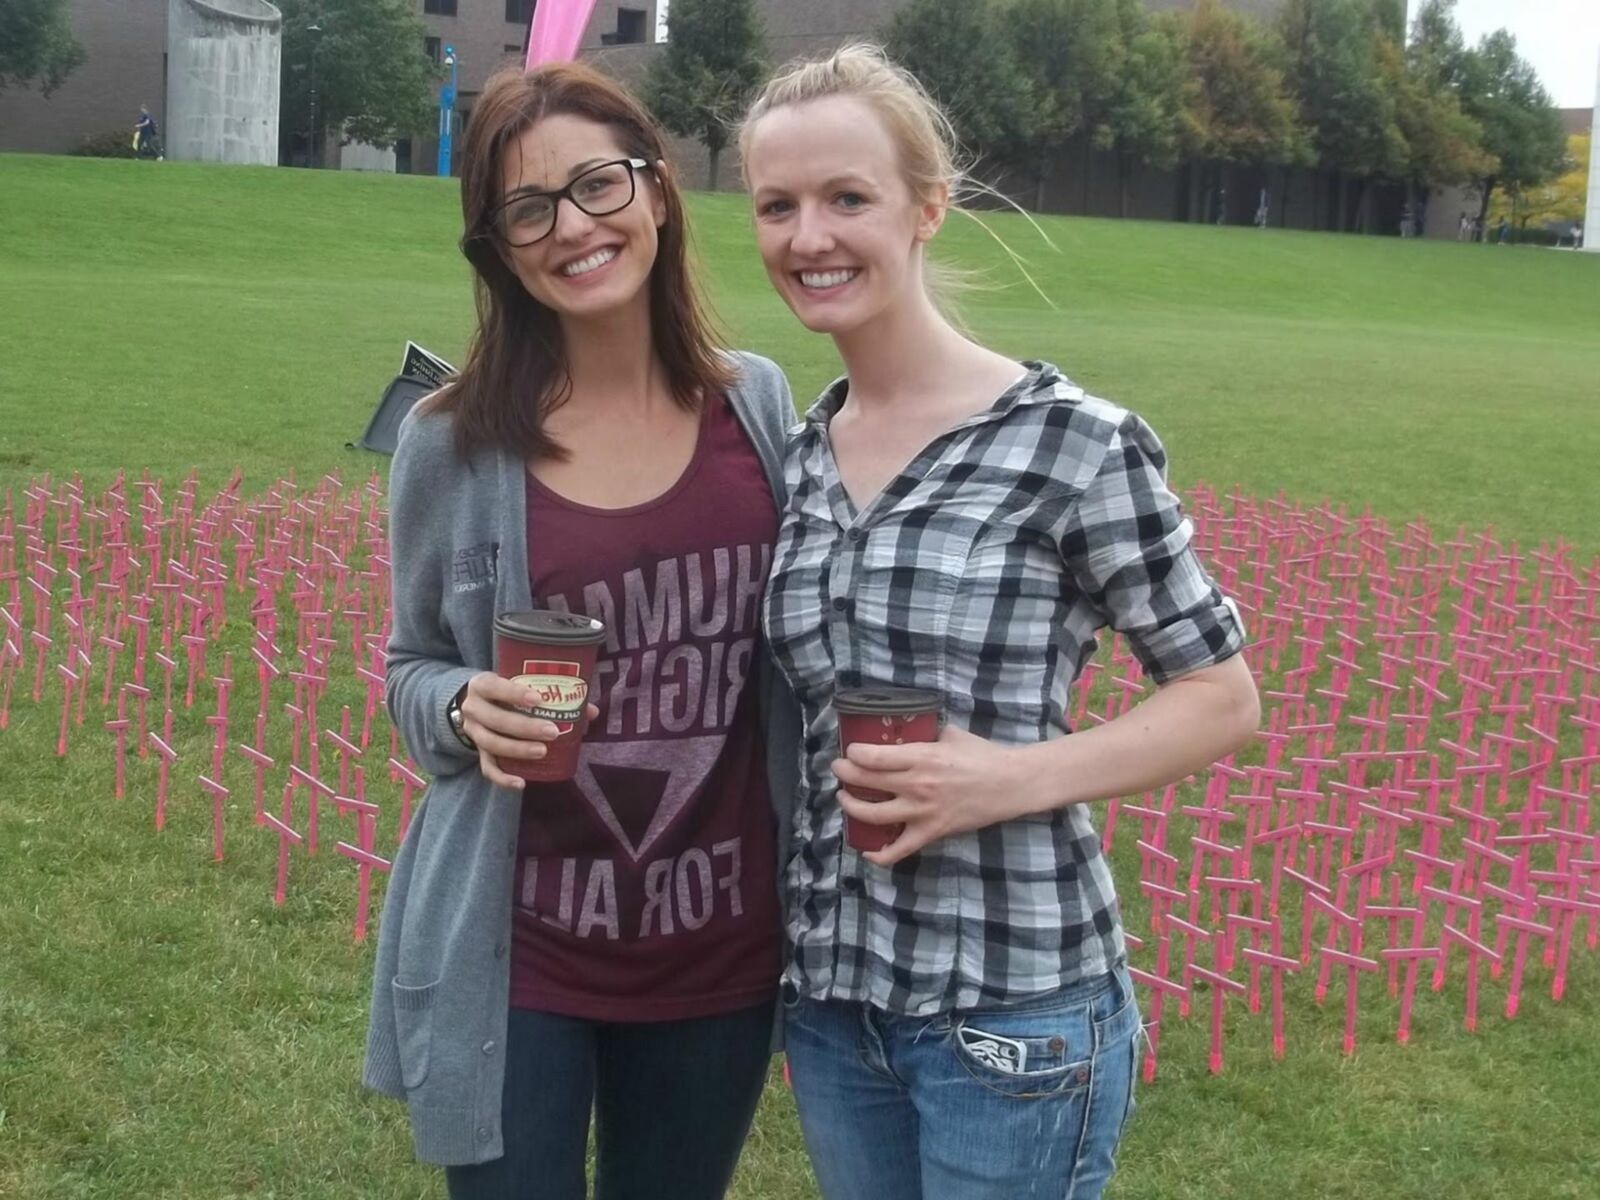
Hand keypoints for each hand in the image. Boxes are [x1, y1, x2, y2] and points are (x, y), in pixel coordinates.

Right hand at [460, 671, 598, 788]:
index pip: (494, 687)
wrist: (475, 703)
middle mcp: (472, 708)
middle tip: (552, 732)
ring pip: (491, 744)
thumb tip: (590, 711)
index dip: (514, 693)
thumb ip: (552, 693)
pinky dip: (503, 778)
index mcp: (482, 685)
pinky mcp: (478, 752)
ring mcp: (473, 732)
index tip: (538, 699)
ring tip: (542, 752)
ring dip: (517, 750)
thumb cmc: (505, 691)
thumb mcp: (519, 684)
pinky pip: (487, 768)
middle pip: (495, 719)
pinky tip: (521, 783)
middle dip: (524, 727)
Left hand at [833, 725, 1033, 865]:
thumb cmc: (984, 755)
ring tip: (845, 798)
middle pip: (866, 782)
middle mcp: (917, 785)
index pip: (873, 757)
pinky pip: (899, 849)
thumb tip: (908, 731)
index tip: (849, 751)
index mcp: (921, 757)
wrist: (1011, 784)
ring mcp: (922, 812)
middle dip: (844, 774)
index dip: (853, 754)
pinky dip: (879, 854)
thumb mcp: (952, 735)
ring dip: (851, 807)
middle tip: (839, 770)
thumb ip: (926, 735)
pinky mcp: (932, 832)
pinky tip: (867, 849)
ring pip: (873, 815)